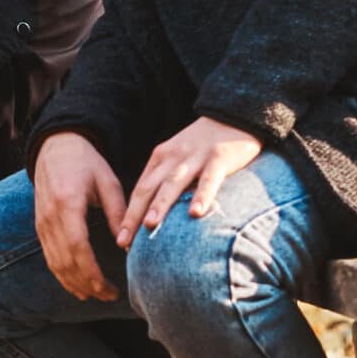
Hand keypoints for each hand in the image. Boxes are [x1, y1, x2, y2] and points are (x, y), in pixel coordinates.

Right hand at [31, 132, 125, 301]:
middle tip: (110, 296)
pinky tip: (78, 287)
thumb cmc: (87, 163)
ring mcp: (42, 223)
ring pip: (55, 264)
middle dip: (87, 284)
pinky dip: (63, 276)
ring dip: (74, 285)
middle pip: (65, 262)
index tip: (109, 288)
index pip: (77, 247)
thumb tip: (129, 246)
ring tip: (96, 296)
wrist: (56, 148)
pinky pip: (49, 258)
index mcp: (68, 204)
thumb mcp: (109, 183)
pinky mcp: (40, 227)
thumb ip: (118, 213)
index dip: (92, 273)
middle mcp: (50, 217)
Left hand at [119, 117, 262, 245]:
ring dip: (160, 205)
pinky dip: (202, 195)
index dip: (129, 215)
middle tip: (124, 241)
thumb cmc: (205, 146)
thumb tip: (154, 218)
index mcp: (160, 158)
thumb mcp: (180, 159)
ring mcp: (195, 157)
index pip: (140, 190)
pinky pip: (209, 179)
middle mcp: (173, 157)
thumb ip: (168, 182)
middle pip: (148, 188)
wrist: (235, 115)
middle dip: (134, 215)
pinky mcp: (219, 157)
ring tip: (150, 226)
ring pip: (173, 183)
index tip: (121, 241)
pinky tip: (196, 213)